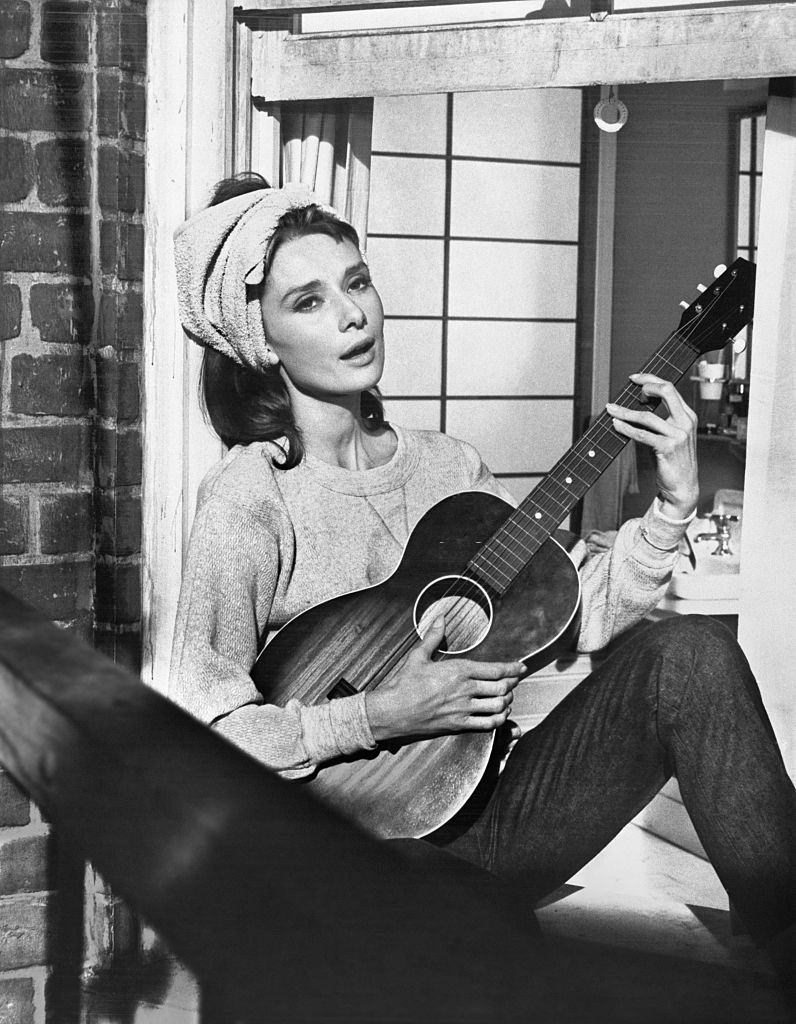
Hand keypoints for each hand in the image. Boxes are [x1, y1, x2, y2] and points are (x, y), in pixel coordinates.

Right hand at [365, 615, 524, 742]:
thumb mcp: (418, 656)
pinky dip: (498, 719)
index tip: (521, 667)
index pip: (495, 669)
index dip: (513, 669)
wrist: (393, 711)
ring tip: (506, 697)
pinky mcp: (459, 724)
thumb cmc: (404, 684)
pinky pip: (488, 724)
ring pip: (498, 706)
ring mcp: (463, 708)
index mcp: (458, 670)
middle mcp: (465, 689)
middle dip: (511, 684)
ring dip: (506, 701)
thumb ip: (434, 637)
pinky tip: (498, 715)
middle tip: (513, 682)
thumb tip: (439, 618)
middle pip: (502, 687)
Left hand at [606, 373, 698, 518]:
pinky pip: (641, 434)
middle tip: (629, 385)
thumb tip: (636, 407)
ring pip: (647, 416)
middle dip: (645, 384)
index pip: (671, 388)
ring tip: (611, 409)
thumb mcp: (673, 436)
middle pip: (666, 391)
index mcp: (688, 416)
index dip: (652, 380)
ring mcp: (678, 435)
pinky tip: (616, 425)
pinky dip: (626, 428)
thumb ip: (662, 421)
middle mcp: (686, 422)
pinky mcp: (667, 448)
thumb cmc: (674, 461)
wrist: (683, 486)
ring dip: (625, 412)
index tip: (636, 378)